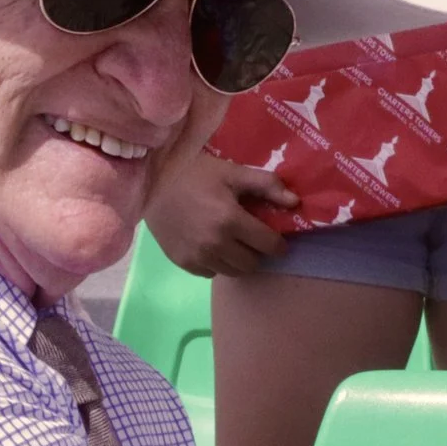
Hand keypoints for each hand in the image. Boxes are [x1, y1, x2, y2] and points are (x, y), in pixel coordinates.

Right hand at [143, 146, 298, 277]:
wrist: (151, 184)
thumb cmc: (195, 174)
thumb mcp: (232, 173)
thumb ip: (266, 185)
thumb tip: (295, 202)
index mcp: (230, 220)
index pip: (268, 245)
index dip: (277, 244)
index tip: (276, 240)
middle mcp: (215, 243)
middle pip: (253, 264)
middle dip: (258, 253)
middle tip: (253, 239)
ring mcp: (197, 256)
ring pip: (234, 272)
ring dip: (239, 260)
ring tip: (234, 242)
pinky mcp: (183, 262)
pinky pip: (212, 273)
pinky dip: (217, 263)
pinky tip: (212, 245)